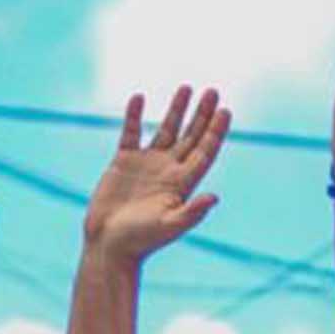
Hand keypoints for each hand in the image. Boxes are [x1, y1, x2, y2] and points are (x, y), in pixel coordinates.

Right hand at [81, 85, 229, 266]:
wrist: (109, 245)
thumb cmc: (140, 241)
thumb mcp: (168, 226)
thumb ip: (191, 212)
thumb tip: (214, 198)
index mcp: (183, 184)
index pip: (205, 152)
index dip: (216, 132)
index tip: (225, 110)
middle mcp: (168, 170)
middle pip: (191, 136)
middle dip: (202, 114)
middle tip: (213, 91)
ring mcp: (147, 164)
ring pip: (165, 130)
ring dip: (176, 109)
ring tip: (187, 88)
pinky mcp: (123, 162)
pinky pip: (131, 133)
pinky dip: (134, 116)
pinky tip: (138, 98)